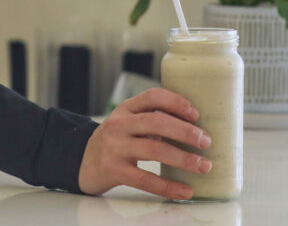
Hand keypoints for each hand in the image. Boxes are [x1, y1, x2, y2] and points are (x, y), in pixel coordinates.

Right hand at [77, 88, 211, 198]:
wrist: (82, 162)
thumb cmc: (116, 141)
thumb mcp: (127, 123)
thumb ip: (151, 120)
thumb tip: (195, 128)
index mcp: (125, 108)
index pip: (153, 96)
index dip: (177, 102)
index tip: (197, 115)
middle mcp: (119, 124)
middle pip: (157, 122)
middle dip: (186, 131)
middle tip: (206, 141)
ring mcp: (115, 147)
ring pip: (155, 150)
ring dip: (184, 159)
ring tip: (204, 165)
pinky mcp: (114, 170)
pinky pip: (145, 179)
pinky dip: (169, 186)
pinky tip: (185, 191)